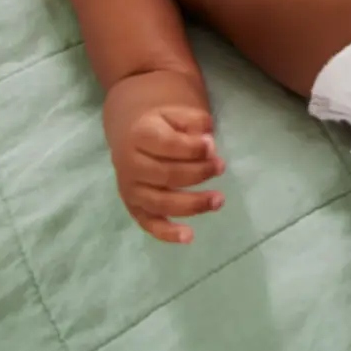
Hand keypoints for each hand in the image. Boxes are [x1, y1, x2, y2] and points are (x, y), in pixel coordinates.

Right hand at [112, 103, 224, 244]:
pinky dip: (167, 233)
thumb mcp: (176, 113)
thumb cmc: (162, 125)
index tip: (213, 147)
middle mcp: (130, 164)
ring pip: (160, 202)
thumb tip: (208, 143)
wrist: (133, 135)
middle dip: (198, 173)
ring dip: (192, 204)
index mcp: (140, 135)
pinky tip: (188, 236)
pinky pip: (148, 223)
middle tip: (221, 167)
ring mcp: (130, 188)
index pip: (167, 144)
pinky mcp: (133, 206)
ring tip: (218, 200)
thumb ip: (193, 122)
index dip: (192, 148)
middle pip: (167, 175)